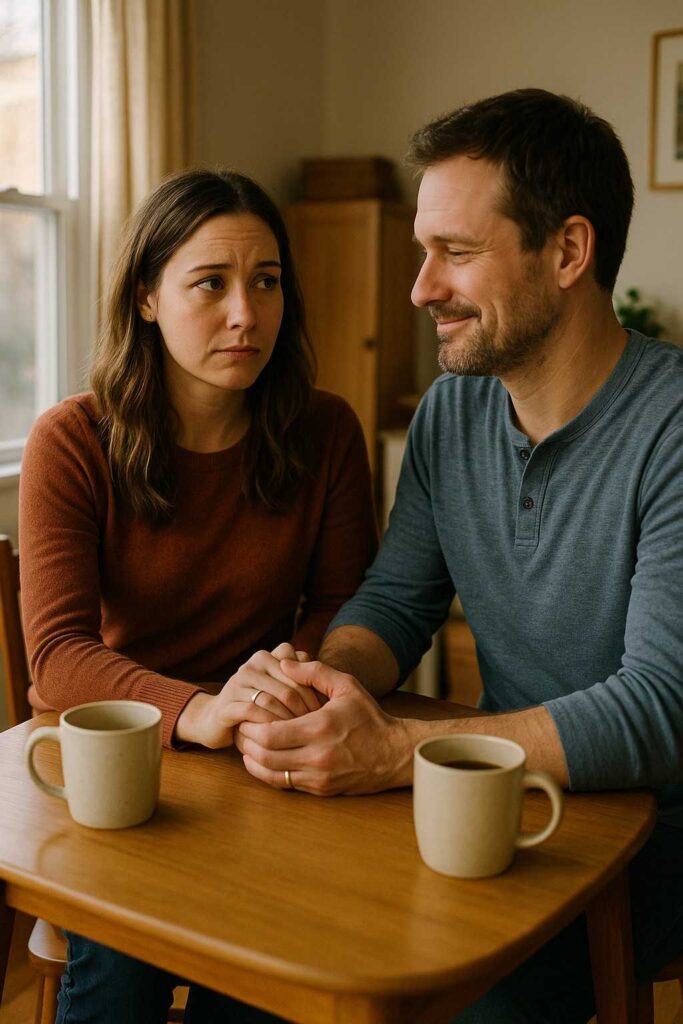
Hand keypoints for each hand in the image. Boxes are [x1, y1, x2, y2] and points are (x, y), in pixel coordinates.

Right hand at [174, 644, 320, 748]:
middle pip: (290, 684)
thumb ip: (302, 681)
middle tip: (320, 728)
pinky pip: (253, 712)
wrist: (217, 721)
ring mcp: (238, 682)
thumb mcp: (281, 690)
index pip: (300, 665)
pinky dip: (270, 726)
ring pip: (273, 698)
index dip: (315, 688)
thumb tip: (331, 690)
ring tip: (305, 737)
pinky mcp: (227, 704)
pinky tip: (281, 741)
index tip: (326, 709)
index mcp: (269, 656)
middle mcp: (253, 664)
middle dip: (307, 708)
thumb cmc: (259, 707)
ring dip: (291, 720)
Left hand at [235, 660, 413, 794]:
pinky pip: (285, 784)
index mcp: (320, 728)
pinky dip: (268, 773)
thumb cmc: (369, 717)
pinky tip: (262, 760)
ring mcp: (318, 776)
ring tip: (246, 745)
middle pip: (265, 756)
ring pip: (271, 774)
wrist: (394, 754)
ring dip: (253, 761)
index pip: (270, 733)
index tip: (245, 716)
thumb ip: (314, 671)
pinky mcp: (320, 789)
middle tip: (240, 730)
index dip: (251, 726)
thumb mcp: (346, 686)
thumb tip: (283, 662)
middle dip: (247, 743)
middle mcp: (317, 756)